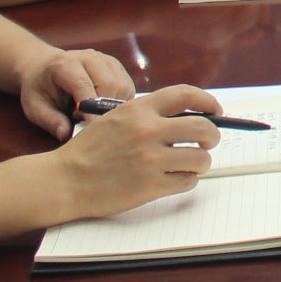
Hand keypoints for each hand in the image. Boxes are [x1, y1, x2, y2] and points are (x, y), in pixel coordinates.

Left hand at [17, 47, 134, 140]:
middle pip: (109, 84)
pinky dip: (121, 102)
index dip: (89, 108)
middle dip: (103, 108)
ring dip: (114, 106)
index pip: (83, 85)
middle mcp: (88, 57)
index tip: (91, 126)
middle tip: (87, 121)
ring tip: (93, 113)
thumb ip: (50, 121)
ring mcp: (105, 59)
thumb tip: (66, 134)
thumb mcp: (35, 107)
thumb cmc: (40, 90)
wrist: (44, 69)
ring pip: (123, 85)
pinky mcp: (116, 66)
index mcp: (65, 64)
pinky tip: (104, 108)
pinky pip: (128, 86)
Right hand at [54, 84, 223, 220]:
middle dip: (212, 136)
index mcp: (138, 110)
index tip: (215, 111)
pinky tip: (175, 179)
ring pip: (200, 158)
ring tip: (189, 164)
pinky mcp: (150, 186)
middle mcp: (148, 131)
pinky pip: (187, 182)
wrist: (65, 180)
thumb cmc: (89, 151)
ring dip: (200, 162)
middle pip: (203, 128)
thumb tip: (187, 118)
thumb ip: (147, 115)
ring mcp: (150, 160)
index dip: (207, 101)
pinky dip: (186, 181)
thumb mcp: (116, 119)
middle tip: (208, 142)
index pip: (185, 95)